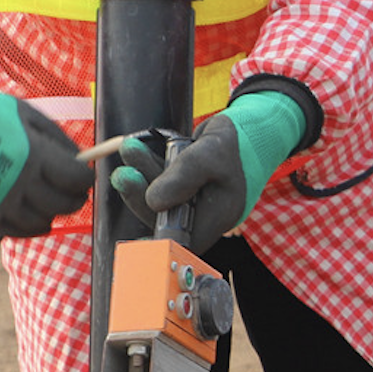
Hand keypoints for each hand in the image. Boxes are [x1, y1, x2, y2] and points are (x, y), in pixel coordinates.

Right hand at [0, 77, 91, 236]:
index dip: (85, 179)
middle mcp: (18, 182)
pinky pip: (17, 231)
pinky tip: (35, 215)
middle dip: (75, 198)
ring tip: (50, 200)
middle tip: (73, 191)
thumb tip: (81, 160)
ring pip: (43, 222)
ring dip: (52, 212)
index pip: (76, 180)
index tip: (84, 176)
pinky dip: (30, 226)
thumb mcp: (28, 115)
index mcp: (34, 154)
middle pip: (63, 204)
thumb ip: (58, 138)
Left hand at [112, 91, 305, 251]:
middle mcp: (203, 214)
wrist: (249, 128)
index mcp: (217, 217)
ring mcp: (193, 200)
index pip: (183, 240)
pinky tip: (136, 148)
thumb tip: (153, 201)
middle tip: (123, 174)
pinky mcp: (184, 186)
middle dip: (140, 195)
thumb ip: (183, 177)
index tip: (134, 238)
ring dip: (141, 175)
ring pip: (158, 198)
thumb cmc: (236, 143)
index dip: (157, 243)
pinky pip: (161, 183)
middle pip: (164, 218)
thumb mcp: (210, 154)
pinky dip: (147, 167)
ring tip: (130, 148)